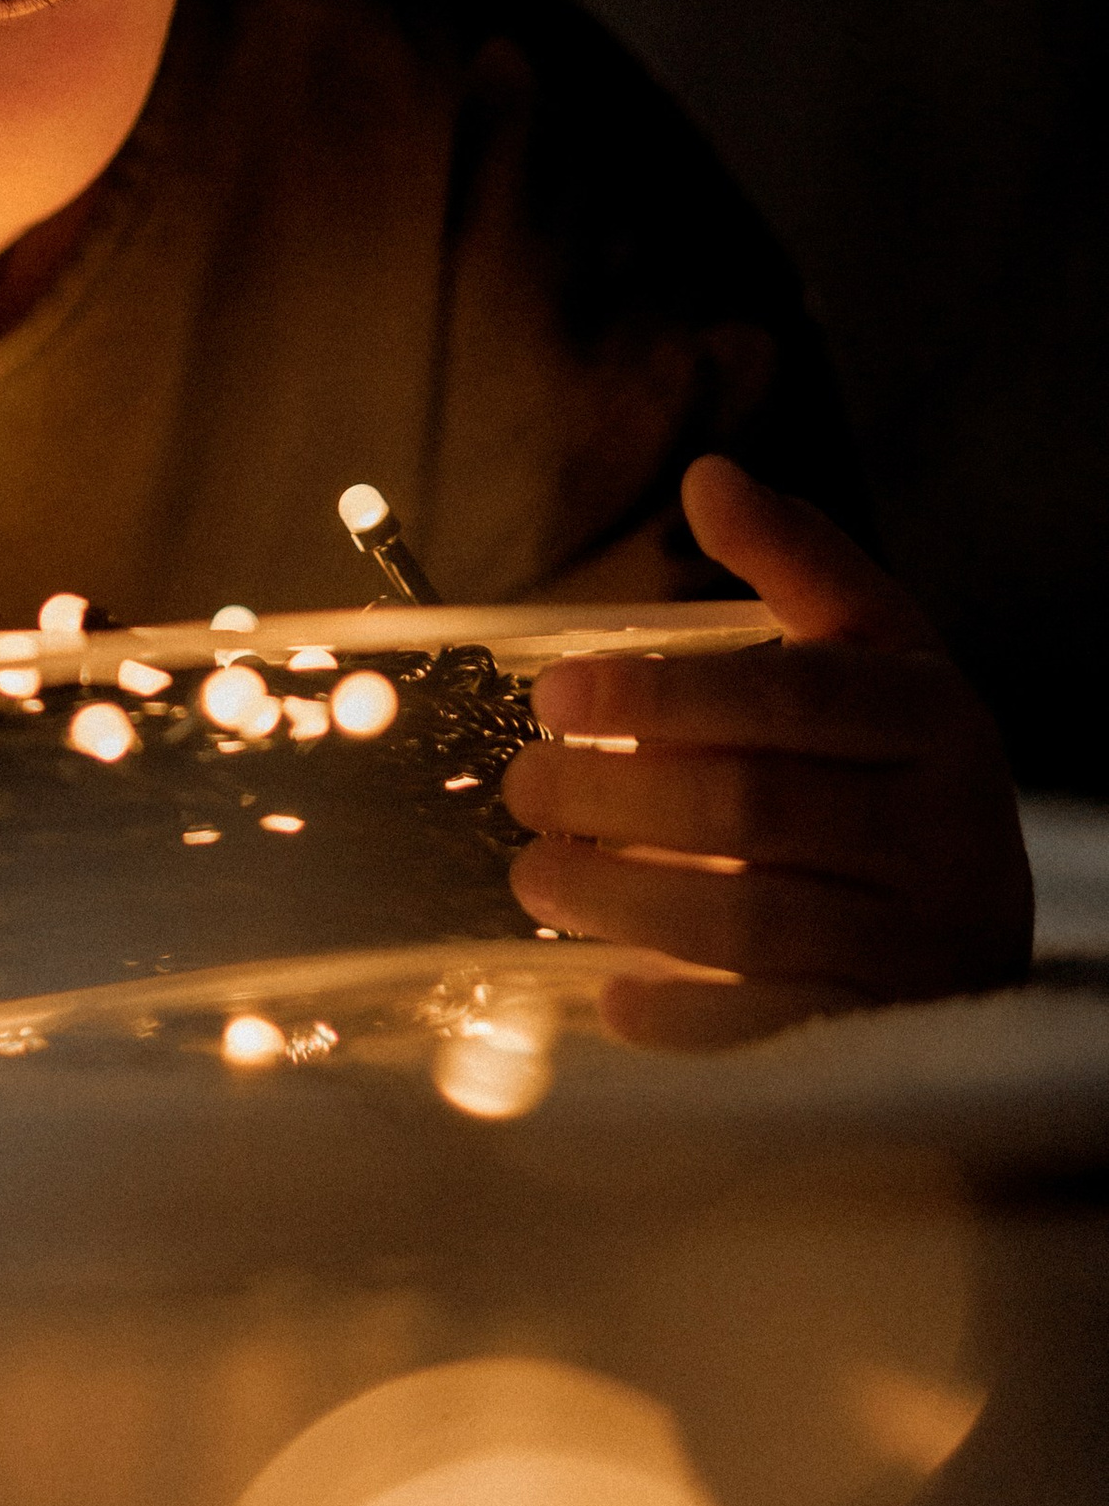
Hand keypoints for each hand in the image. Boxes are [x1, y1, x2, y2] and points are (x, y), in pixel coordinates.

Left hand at [503, 454, 1031, 1049]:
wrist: (980, 920)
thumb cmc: (893, 765)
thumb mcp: (872, 653)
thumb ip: (797, 563)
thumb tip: (708, 476)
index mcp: (931, 718)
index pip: (787, 699)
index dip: (662, 693)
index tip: (553, 691)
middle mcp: (943, 828)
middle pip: (752, 810)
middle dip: (614, 795)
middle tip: (525, 785)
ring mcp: (921, 939)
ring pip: (749, 923)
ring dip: (619, 899)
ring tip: (535, 873)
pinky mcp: (884, 1026)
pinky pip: (770, 1029)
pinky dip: (681, 1015)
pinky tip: (609, 993)